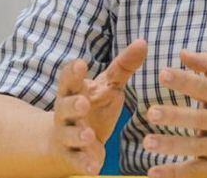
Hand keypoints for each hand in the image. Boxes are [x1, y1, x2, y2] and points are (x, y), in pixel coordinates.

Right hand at [50, 39, 147, 174]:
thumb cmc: (92, 106)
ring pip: (69, 134)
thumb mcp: (107, 85)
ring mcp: (67, 135)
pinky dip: (84, 163)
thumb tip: (143, 42)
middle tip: (83, 102)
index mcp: (74, 91)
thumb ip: (123, 66)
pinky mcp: (73, 156)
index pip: (69, 79)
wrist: (67, 142)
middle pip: (64, 106)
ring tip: (88, 134)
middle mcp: (65, 112)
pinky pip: (77, 160)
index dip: (72, 72)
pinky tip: (94, 167)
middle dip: (73, 104)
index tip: (80, 63)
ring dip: (78, 134)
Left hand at [144, 51, 206, 177]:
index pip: (205, 87)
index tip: (163, 73)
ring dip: (171, 145)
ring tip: (147, 142)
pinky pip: (196, 172)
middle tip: (152, 113)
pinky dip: (175, 174)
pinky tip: (154, 172)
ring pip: (196, 147)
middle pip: (199, 119)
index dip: (185, 80)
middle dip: (175, 116)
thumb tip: (182, 53)